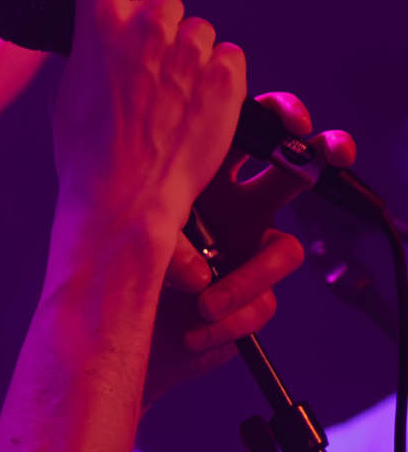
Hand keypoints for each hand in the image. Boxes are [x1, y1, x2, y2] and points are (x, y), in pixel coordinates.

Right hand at [53, 0, 245, 249]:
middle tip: (151, 72)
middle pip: (163, 2)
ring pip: (199, 31)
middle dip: (159, 30)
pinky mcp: (225, 78)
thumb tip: (100, 39)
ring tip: (175, 100)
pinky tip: (199, 108)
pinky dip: (219, 78)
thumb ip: (89, 52)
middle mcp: (146, 29)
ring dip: (191, 57)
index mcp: (99, 26)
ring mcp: (190, 53)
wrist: (126, 201)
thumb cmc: (88, 157)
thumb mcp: (67, 93)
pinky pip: (229, 57)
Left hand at [142, 93, 356, 398]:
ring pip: (286, 250)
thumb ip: (164, 242)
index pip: (247, 132)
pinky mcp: (254, 299)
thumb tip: (203, 272)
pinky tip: (192, 331)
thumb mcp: (131, 240)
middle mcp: (235, 208)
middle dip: (324, 152)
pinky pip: (265, 305)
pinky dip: (229, 320)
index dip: (280, 116)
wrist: (118, 335)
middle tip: (336, 153)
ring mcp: (249, 252)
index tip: (294, 122)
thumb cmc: (115, 273)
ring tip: (204, 305)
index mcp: (202, 177)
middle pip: (294, 171)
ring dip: (249, 280)